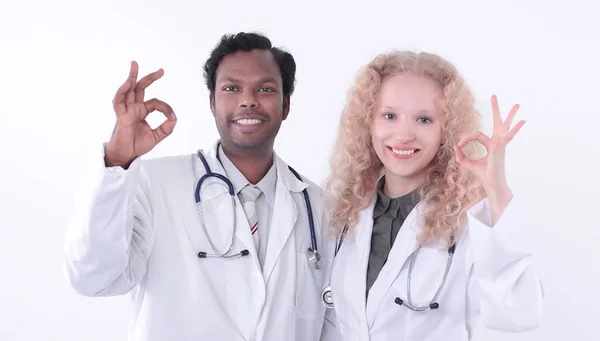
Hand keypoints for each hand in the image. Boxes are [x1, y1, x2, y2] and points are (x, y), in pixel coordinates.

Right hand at [105, 61, 176, 167]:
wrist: (126, 156)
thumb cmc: (136, 145)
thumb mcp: (156, 136)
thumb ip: (166, 128)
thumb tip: (174, 118)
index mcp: (141, 111)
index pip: (155, 102)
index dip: (166, 108)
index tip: (172, 116)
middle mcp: (133, 108)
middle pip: (140, 88)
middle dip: (149, 78)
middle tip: (161, 70)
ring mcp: (126, 111)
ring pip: (128, 90)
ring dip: (131, 77)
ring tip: (134, 64)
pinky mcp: (121, 116)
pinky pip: (119, 101)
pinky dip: (122, 91)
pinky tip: (128, 82)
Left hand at [454, 95, 524, 222]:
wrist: (490, 183)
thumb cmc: (483, 174)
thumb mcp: (468, 163)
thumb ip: (461, 155)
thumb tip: (455, 147)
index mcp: (490, 144)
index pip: (476, 135)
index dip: (466, 139)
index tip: (459, 144)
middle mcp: (497, 142)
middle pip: (497, 122)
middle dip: (495, 109)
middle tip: (494, 95)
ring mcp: (501, 144)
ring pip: (505, 126)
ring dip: (510, 115)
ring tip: (518, 104)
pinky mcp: (500, 147)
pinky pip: (507, 136)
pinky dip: (515, 129)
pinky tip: (523, 121)